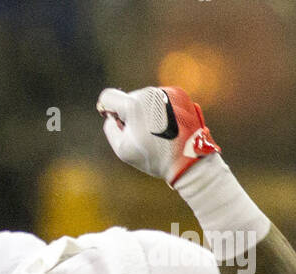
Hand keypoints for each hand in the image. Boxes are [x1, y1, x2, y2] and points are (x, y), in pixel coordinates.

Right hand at [96, 85, 220, 185]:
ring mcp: (167, 92)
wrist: (189, 159)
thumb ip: (110, 128)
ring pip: (145, 99)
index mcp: (134, 104)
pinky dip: (160, 111)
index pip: (108, 97)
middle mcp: (151, 93)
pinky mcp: (180, 95)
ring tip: (157, 132)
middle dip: (129, 114)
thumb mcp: (122, 148)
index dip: (106, 110)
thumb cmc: (153, 156)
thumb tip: (112, 117)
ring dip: (145, 112)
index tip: (116, 122)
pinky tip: (168, 127)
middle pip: (128, 98)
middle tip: (141, 134)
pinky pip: (161, 99)